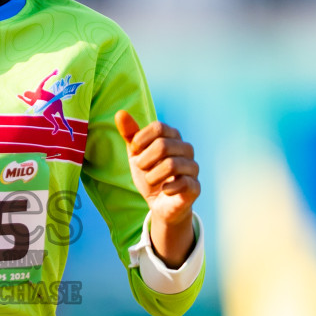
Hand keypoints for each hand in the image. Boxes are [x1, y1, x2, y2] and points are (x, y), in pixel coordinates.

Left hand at [115, 109, 199, 266]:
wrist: (158, 202)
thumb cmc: (149, 172)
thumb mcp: (136, 153)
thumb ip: (130, 133)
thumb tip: (120, 113)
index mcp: (173, 136)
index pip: (158, 127)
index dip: (141, 140)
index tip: (134, 151)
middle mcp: (186, 148)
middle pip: (163, 145)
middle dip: (145, 160)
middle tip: (142, 168)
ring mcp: (193, 167)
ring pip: (171, 165)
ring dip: (152, 176)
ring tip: (150, 180)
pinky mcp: (195, 186)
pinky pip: (184, 183)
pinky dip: (167, 188)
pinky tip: (163, 190)